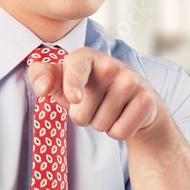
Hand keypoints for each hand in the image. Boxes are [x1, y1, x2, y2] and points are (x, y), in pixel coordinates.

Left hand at [28, 47, 164, 141]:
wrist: (135, 98)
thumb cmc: (92, 90)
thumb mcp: (65, 82)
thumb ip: (44, 78)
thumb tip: (42, 88)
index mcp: (86, 57)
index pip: (77, 67)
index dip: (72, 84)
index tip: (74, 98)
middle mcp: (111, 64)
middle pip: (81, 113)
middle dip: (84, 117)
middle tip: (96, 104)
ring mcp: (131, 81)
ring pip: (101, 125)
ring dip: (102, 124)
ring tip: (111, 109)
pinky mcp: (147, 99)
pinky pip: (120, 132)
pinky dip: (118, 131)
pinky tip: (124, 116)